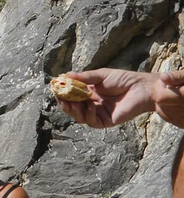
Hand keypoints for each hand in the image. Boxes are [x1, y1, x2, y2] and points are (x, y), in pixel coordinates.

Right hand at [59, 69, 183, 128]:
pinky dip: (88, 114)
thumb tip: (66, 75)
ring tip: (72, 102)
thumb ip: (84, 78)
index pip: (71, 96)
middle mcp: (91, 104)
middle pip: (72, 108)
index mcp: (89, 93)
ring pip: (79, 117)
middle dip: (65, 104)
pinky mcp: (106, 121)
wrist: (141, 88)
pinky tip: (90, 105)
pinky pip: (91, 122)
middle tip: (61, 98)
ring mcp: (98, 113)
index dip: (62, 94)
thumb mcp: (101, 75)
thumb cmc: (123, 79)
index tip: (56, 89)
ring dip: (73, 110)